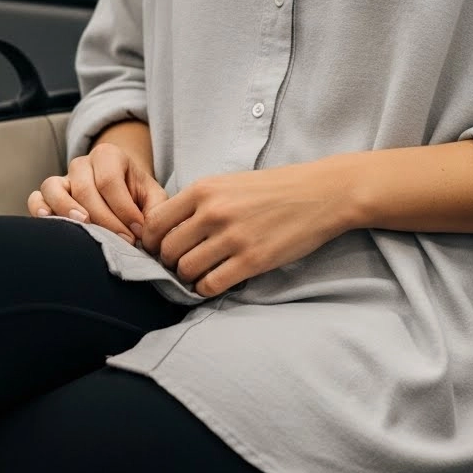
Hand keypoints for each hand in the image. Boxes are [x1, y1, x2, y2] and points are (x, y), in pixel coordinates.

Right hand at [28, 143, 168, 244]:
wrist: (122, 191)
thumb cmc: (138, 196)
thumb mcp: (154, 198)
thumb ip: (155, 211)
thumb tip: (145, 234)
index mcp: (109, 156)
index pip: (109, 181)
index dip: (123, 210)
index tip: (137, 233)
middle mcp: (82, 163)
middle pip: (84, 189)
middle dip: (104, 219)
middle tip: (122, 241)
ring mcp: (62, 178)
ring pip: (54, 187)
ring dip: (67, 209)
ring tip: (85, 226)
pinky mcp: (48, 195)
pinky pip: (36, 198)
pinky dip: (39, 209)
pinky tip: (51, 222)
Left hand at [139, 159, 350, 296]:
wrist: (321, 193)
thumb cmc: (275, 189)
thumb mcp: (229, 183)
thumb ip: (198, 203)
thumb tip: (167, 230)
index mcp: (203, 190)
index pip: (154, 223)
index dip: (151, 242)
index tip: (160, 249)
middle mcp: (212, 212)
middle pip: (166, 250)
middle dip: (169, 262)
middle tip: (182, 265)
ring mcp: (232, 238)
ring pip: (185, 270)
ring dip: (188, 277)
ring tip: (201, 273)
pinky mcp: (252, 260)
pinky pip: (210, 285)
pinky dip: (206, 288)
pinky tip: (216, 281)